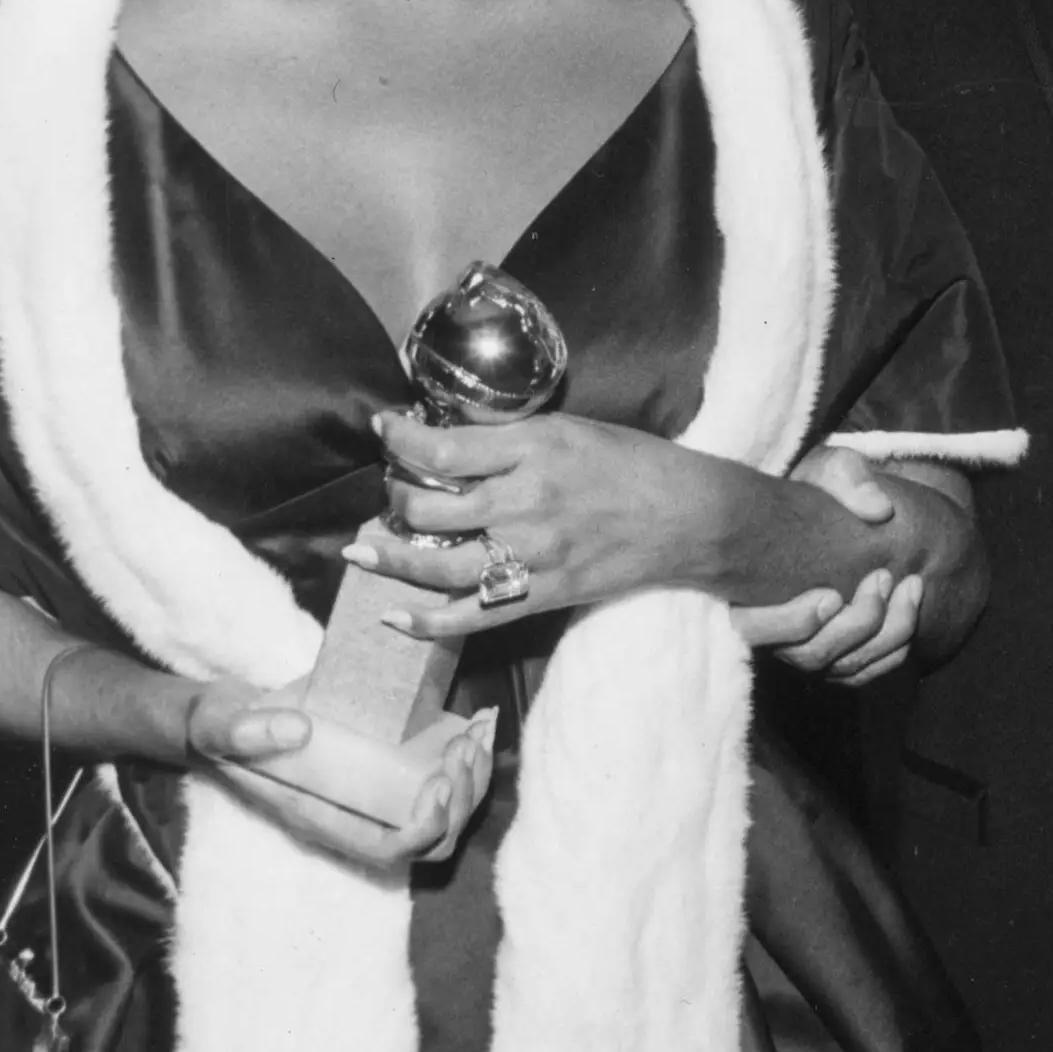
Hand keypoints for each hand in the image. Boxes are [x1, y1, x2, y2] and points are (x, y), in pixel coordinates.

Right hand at [184, 676, 491, 870]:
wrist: (229, 715)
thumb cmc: (222, 727)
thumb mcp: (220, 724)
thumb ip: (243, 731)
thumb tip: (297, 731)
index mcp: (322, 817)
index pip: (388, 848)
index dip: (424, 828)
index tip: (437, 780)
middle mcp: (356, 813)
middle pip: (432, 838)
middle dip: (462, 799)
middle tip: (462, 747)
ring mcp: (377, 791)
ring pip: (448, 811)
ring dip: (475, 777)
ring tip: (478, 731)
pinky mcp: (390, 763)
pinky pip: (445, 773)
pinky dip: (473, 749)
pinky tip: (482, 717)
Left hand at [350, 409, 828, 639]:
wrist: (688, 516)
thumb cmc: (631, 464)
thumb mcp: (569, 429)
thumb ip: (510, 437)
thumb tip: (447, 435)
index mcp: (535, 449)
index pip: (444, 447)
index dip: (400, 439)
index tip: (384, 429)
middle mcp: (527, 502)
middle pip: (429, 507)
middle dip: (395, 498)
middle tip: (390, 490)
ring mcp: (534, 554)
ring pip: (440, 565)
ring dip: (392, 560)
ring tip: (364, 552)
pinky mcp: (544, 593)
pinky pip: (474, 616)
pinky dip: (429, 622)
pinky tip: (396, 617)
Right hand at [729, 446, 923, 683]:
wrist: (841, 513)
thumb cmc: (822, 489)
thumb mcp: (830, 468)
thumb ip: (846, 476)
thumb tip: (877, 507)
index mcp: (747, 587)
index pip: (749, 629)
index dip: (789, 623)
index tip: (831, 594)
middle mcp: (772, 627)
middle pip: (807, 655)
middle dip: (854, 624)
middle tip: (883, 578)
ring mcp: (805, 646)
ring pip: (842, 666)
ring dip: (886, 631)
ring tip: (911, 584)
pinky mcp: (837, 655)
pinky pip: (865, 670)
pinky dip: (895, 646)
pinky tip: (913, 602)